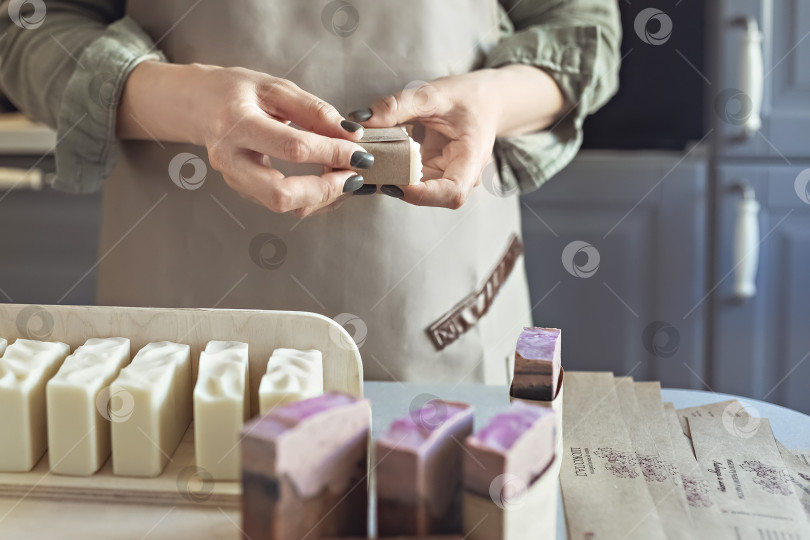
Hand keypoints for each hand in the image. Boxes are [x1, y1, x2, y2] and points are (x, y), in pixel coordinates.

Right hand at [118, 62, 372, 216]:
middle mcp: (230, 158)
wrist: (196, 105)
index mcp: (237, 123)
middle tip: (352, 176)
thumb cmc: (235, 91)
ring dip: (320, 197)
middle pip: (281, 194)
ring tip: (343, 177)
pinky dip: (308, 198)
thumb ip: (314, 111)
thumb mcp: (274, 88)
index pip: (293, 148)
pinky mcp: (241, 190)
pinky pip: (279, 204)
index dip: (332, 153)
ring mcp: (233, 179)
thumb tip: (350, 135)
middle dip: (324, 190)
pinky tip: (325, 181)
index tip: (360, 152)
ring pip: (281, 206)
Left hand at [350, 65, 567, 208]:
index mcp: (471, 160)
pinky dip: (391, 170)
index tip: (393, 182)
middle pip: (429, 196)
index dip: (421, 194)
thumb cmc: (468, 96)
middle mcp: (460, 177)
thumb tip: (361, 119)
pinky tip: (374, 158)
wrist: (487, 100)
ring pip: (415, 191)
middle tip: (367, 168)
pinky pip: (410, 179)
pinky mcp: (433, 174)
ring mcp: (446, 178)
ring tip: (365, 162)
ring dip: (389, 179)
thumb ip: (399, 106)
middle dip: (396, 186)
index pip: (451, 193)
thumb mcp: (434, 94)